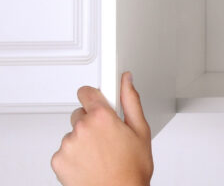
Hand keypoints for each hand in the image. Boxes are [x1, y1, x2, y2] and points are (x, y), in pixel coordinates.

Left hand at [51, 71, 153, 185]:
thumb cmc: (132, 168)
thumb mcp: (141, 130)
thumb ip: (131, 100)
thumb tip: (126, 80)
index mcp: (102, 116)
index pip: (87, 92)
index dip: (94, 95)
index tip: (99, 100)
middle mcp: (82, 127)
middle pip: (80, 114)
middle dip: (91, 122)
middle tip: (107, 137)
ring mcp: (68, 144)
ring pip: (73, 134)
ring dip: (83, 140)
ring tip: (100, 155)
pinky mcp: (58, 160)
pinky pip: (64, 151)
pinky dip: (74, 156)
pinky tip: (90, 163)